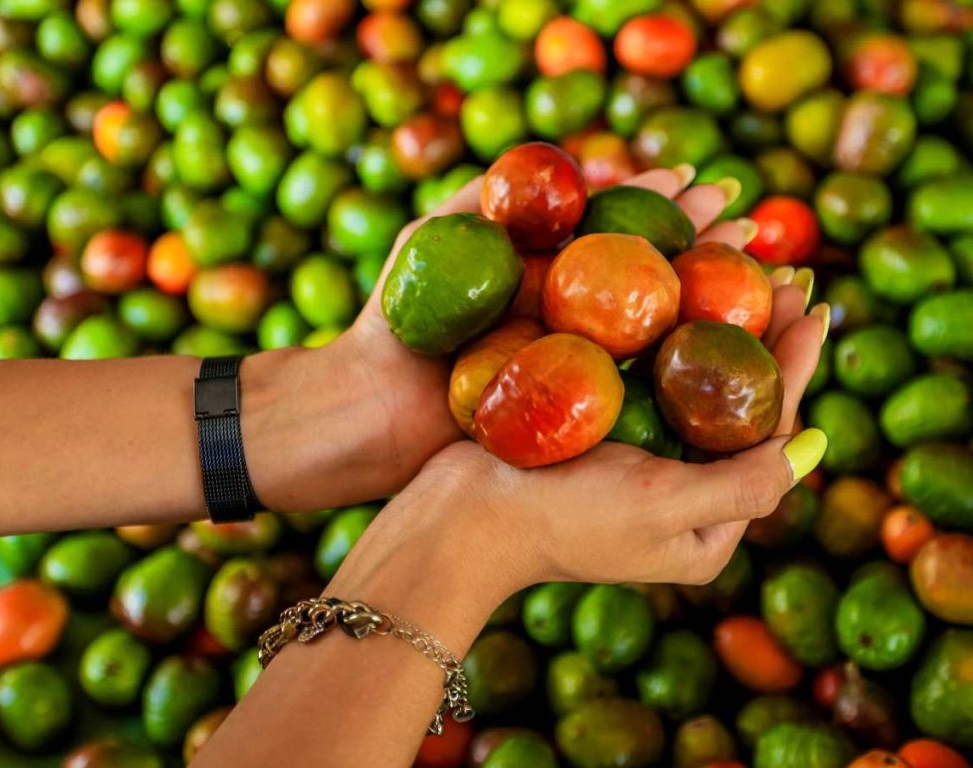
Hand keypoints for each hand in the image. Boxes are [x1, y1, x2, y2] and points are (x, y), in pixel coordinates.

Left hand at [333, 167, 762, 502]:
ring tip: (755, 272)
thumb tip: (554, 162)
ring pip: (646, 325)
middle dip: (698, 245)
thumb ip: (482, 196)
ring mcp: (566, 364)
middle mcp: (560, 315)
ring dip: (701, 298)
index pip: (610, 227)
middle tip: (751, 223)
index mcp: (535, 271)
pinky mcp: (566, 412)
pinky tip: (717, 347)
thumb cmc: (389, 321)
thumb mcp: (428, 239)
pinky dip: (672, 364)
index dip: (657, 203)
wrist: (363, 410)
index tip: (703, 180)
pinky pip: (628, 382)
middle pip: (641, 271)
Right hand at [402, 176, 828, 592]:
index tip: (813, 306)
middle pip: (735, 405)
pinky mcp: (594, 435)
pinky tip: (672, 287)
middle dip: (761, 340)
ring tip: (741, 269)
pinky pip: (643, 377)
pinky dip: (662, 332)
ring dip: (718, 327)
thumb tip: (818, 444)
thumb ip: (745, 484)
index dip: (793, 368)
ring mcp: (634, 461)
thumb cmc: (562, 520)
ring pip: (690, 383)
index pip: (768, 434)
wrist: (460, 519)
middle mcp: (677, 492)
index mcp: (705, 525)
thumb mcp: (665, 510)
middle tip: (784, 275)